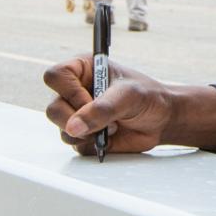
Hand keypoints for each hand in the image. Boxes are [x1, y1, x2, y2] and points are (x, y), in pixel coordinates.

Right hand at [43, 56, 215, 155]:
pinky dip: (93, 145)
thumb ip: (102, 110)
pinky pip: (76, 145)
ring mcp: (77, 115)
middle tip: (104, 121)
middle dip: (77, 120)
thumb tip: (74, 127)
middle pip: (54, 108)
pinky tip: (111, 137)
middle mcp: (75, 91)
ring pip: (62, 130)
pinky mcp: (83, 135)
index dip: (69, 92)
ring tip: (113, 126)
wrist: (162, 120)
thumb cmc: (148, 97)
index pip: (56, 77)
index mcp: (83, 69)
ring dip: (88, 134)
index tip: (90, 102)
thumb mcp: (128, 97)